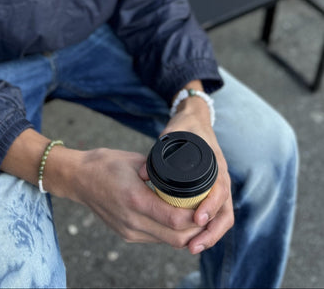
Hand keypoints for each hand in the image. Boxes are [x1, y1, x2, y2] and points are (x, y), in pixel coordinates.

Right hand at [59, 147, 206, 247]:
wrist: (78, 178)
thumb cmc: (104, 164)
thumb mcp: (136, 161)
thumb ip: (161, 172)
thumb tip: (185, 178)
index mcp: (135, 200)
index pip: (176, 219)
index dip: (197, 215)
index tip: (206, 203)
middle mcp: (133, 221)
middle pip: (177, 238)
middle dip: (197, 228)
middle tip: (206, 212)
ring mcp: (129, 231)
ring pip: (169, 242)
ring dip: (185, 233)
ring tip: (195, 215)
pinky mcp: (127, 234)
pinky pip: (157, 239)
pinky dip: (170, 232)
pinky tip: (176, 218)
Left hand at [162, 94, 233, 253]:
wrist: (196, 119)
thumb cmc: (185, 126)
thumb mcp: (173, 133)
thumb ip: (159, 151)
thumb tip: (143, 174)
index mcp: (216, 164)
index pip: (219, 190)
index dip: (210, 206)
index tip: (197, 218)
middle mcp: (221, 177)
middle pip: (224, 212)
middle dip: (210, 232)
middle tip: (193, 245)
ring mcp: (220, 185)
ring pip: (222, 217)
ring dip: (209, 234)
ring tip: (192, 248)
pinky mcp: (213, 191)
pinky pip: (215, 214)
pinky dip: (207, 228)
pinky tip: (193, 239)